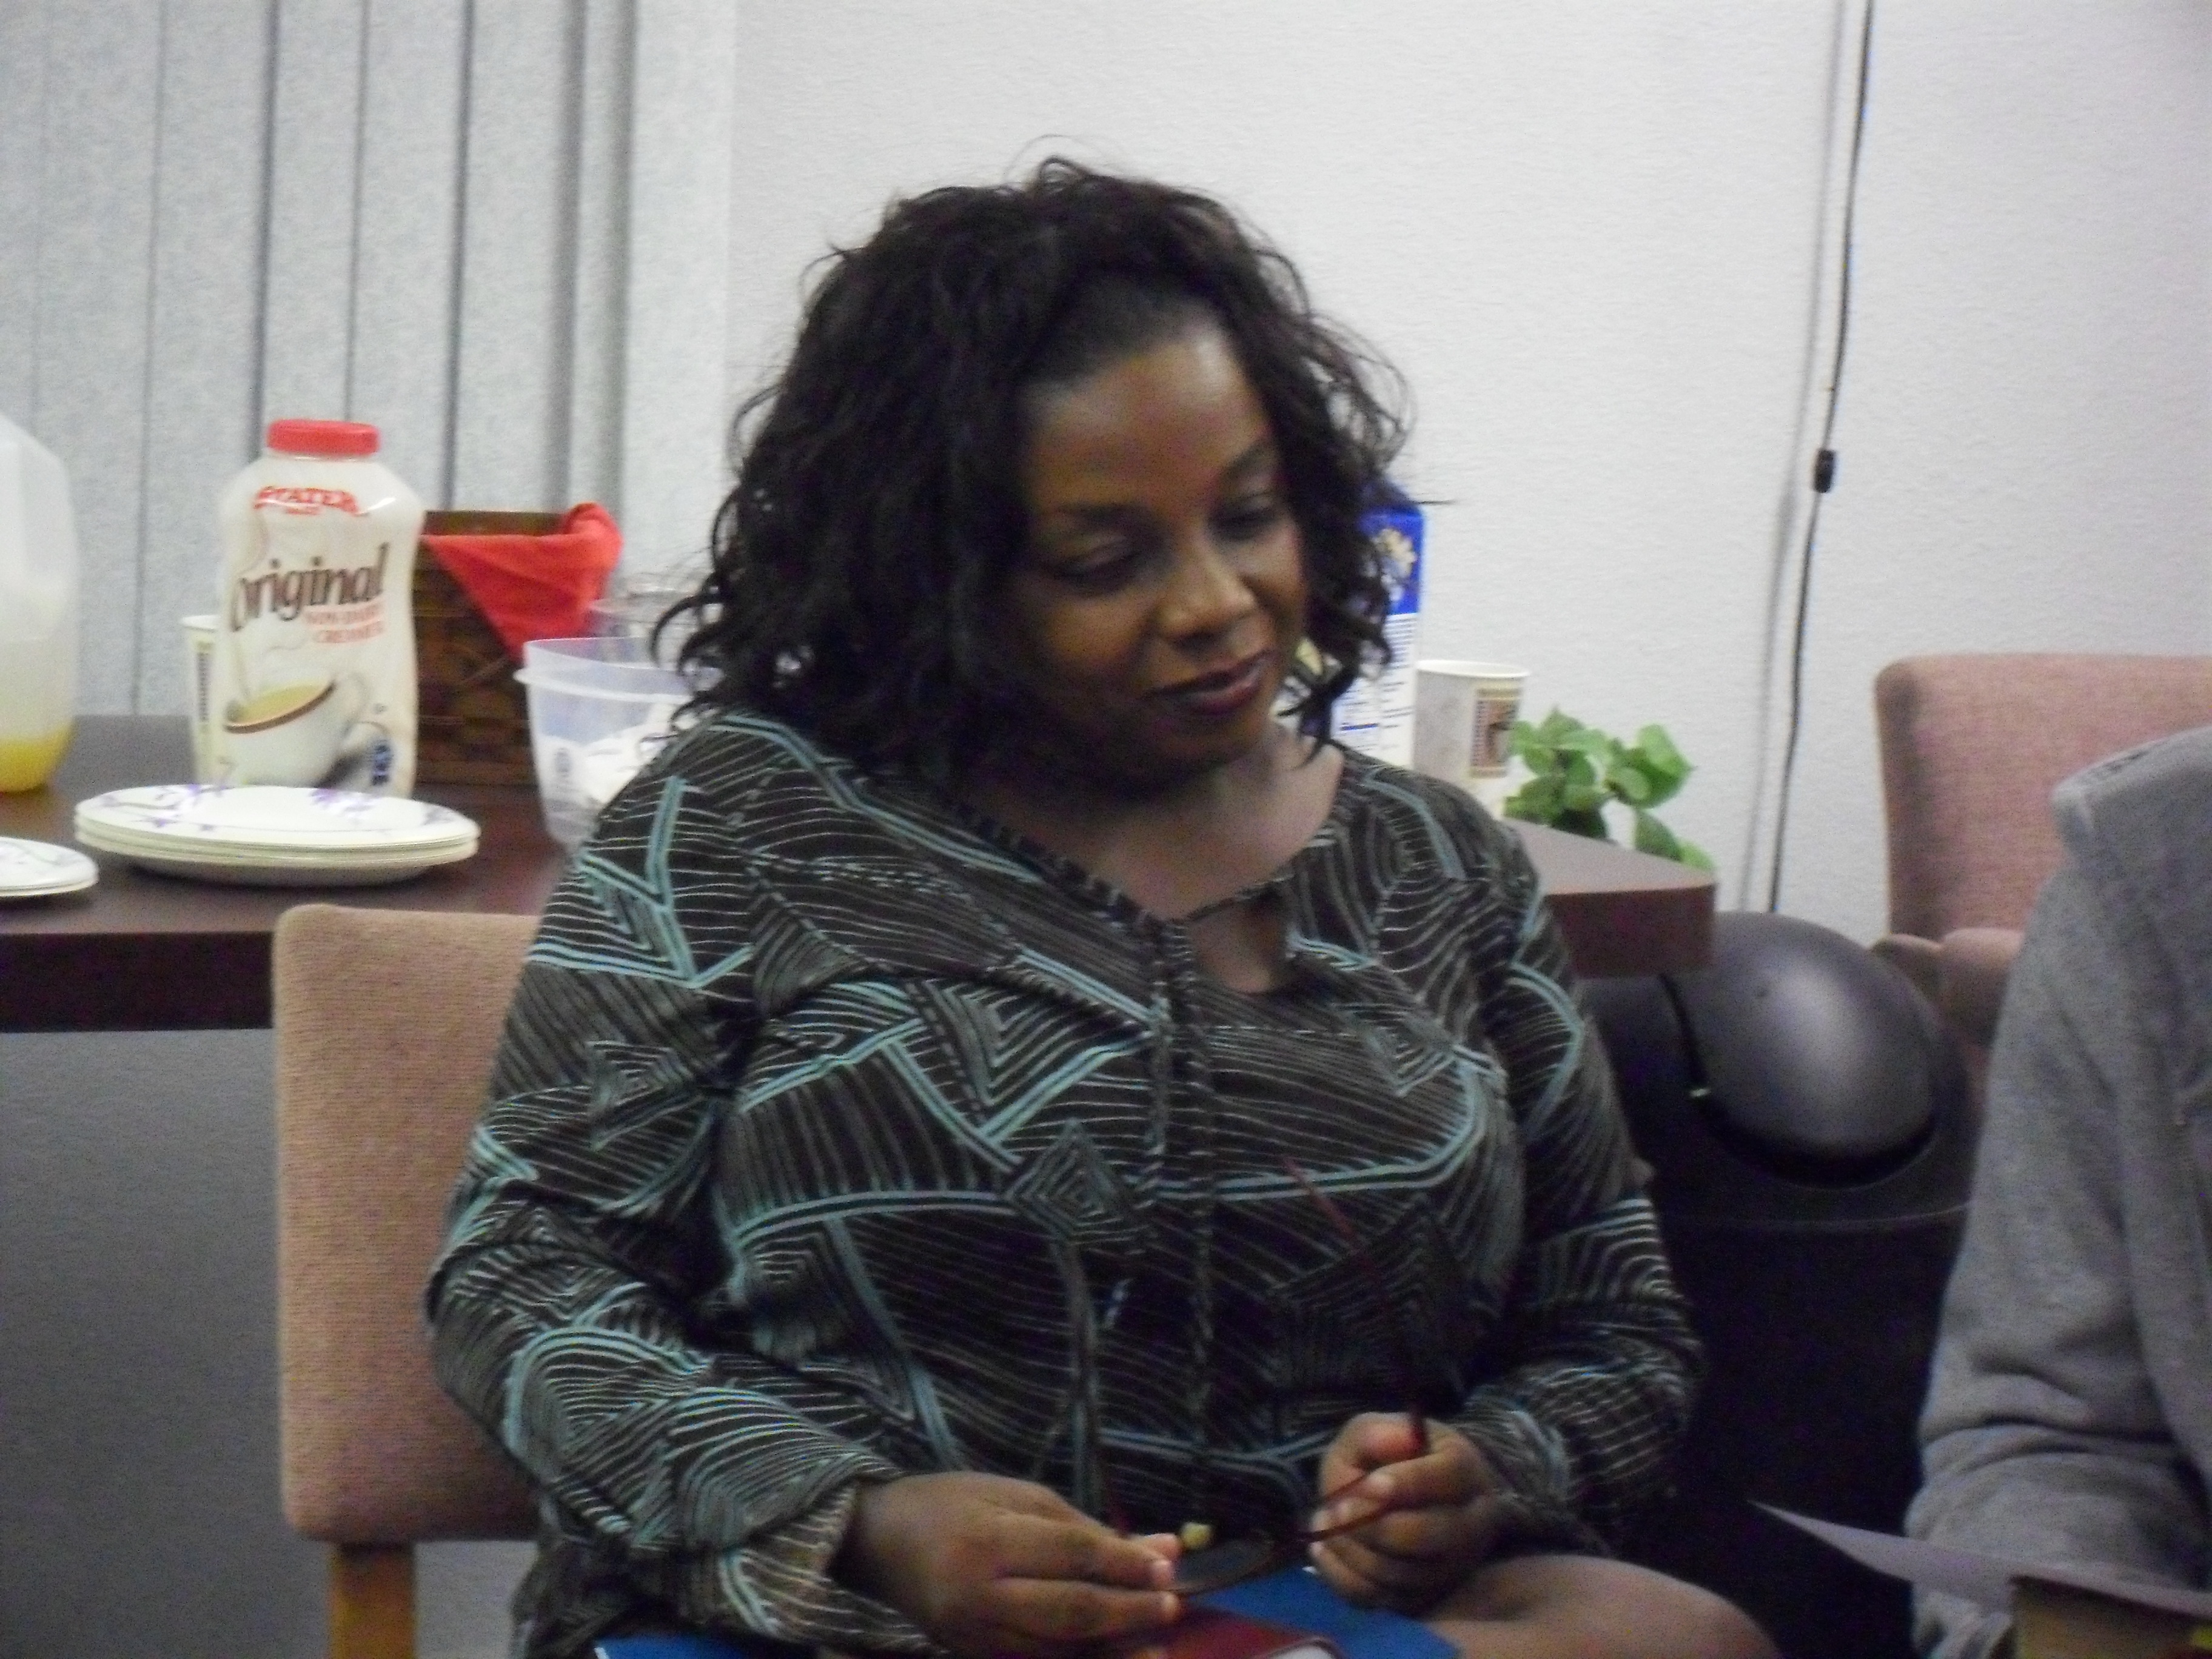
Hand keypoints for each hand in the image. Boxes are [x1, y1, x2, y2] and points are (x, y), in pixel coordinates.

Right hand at [835, 1471, 1180, 1657]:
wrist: (878, 1543)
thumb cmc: (951, 1504)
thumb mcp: (1016, 1496)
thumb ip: (1085, 1528)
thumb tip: (1159, 1550)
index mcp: (989, 1542)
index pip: (1072, 1557)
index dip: (1125, 1565)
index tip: (1167, 1567)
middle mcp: (980, 1597)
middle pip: (1070, 1612)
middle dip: (1128, 1612)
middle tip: (1172, 1606)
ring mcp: (974, 1637)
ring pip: (1057, 1651)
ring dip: (1112, 1648)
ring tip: (1157, 1642)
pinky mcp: (972, 1657)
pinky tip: (1112, 1655)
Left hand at [1306, 1414, 1506, 1612]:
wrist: (1400, 1501)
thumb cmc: (1388, 1460)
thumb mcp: (1374, 1432)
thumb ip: (1376, 1433)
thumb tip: (1395, 1444)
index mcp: (1465, 1471)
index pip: (1450, 1477)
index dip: (1408, 1483)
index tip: (1369, 1484)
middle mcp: (1469, 1525)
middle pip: (1431, 1536)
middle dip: (1375, 1524)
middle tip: (1337, 1507)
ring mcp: (1449, 1568)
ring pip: (1402, 1573)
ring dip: (1352, 1549)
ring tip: (1325, 1519)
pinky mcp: (1422, 1598)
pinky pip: (1380, 1599)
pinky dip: (1342, 1575)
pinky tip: (1323, 1548)